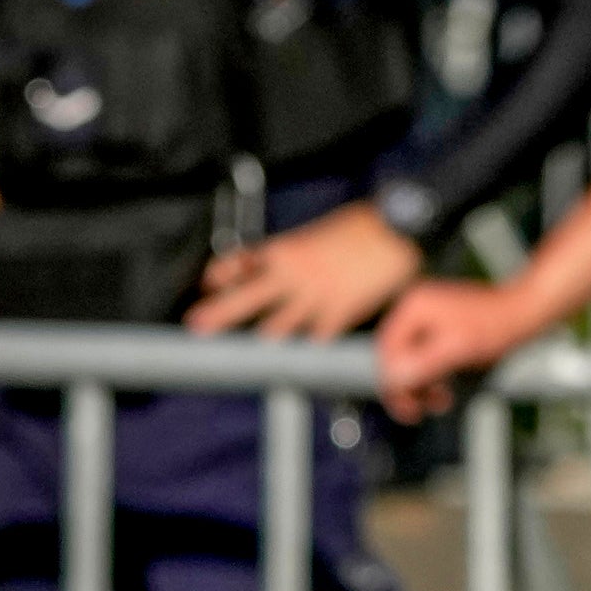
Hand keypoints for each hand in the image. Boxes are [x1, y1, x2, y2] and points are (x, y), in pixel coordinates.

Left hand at [185, 208, 418, 338]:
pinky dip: (310, 351)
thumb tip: (282, 265)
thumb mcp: (319, 234)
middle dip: (218, 312)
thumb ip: (298, 254)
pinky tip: (302, 364)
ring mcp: (314, 296)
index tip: (207, 284)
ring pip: (277, 326)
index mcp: (286, 249)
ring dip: (262, 340)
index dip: (221, 275)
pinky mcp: (339, 313)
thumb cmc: (362, 227)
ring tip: (249, 352)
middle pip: (246, 296)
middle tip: (195, 325)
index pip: (241, 263)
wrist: (395, 228)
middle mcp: (293, 274)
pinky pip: (317, 340)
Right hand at [377, 278, 531, 418]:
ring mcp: (426, 318)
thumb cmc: (494, 328)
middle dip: (408, 386)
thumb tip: (393, 379)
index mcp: (414, 307)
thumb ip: (423, 363)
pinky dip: (431, 377)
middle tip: (420, 411)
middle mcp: (415, 309)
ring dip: (421, 385)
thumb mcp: (456, 349)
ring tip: (440, 401)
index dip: (393, 382)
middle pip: (395, 357)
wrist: (523, 314)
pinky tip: (444, 392)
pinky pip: (423, 359)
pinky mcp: (438, 329)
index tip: (407, 408)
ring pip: (409, 361)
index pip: (387, 351)